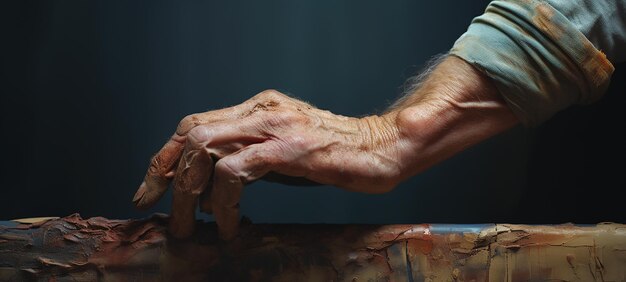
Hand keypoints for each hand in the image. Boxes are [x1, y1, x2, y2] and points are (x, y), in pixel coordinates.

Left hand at [132, 90, 404, 239]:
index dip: (165, 157)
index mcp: (256, 109)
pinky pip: (236, 171)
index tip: (150, 190)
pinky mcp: (290, 148)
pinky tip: (230, 225)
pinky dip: (224, 202)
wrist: (384, 148)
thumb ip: (248, 160)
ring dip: (187, 192)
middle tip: (157, 210)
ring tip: (188, 225)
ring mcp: (274, 126)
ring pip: (204, 147)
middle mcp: (260, 110)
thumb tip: (209, 190)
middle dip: (164, 174)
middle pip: (190, 132)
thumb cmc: (337, 155)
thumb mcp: (282, 154)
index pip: (193, 123)